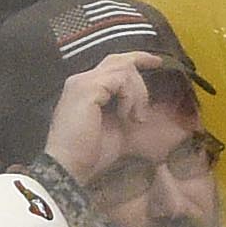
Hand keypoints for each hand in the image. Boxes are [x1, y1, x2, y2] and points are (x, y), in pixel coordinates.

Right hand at [43, 54, 164, 181]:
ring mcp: (83, 82)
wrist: (69, 167)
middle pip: (119, 60)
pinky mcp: (88, 89)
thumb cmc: (89, 154)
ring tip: (134, 118)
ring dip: (137, 93)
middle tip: (153, 78)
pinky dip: (129, 98)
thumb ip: (127, 110)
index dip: (136, 59)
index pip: (112, 64)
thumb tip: (145, 107)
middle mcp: (81, 80)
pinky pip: (120, 80)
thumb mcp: (116, 128)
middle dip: (141, 66)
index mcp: (85, 89)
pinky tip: (124, 116)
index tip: (156, 63)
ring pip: (123, 69)